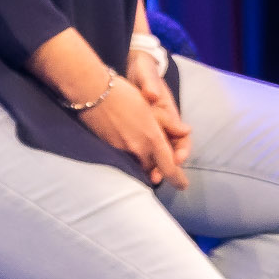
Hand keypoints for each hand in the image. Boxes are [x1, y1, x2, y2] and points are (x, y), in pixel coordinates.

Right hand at [33, 27, 184, 185]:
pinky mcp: (108, 149)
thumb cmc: (124, 94)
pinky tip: (130, 151)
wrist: (92, 93)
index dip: (178, 179)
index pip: (169, 167)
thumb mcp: (151, 106)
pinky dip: (131, 160)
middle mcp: (138, 149)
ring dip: (145, 166)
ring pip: (138, 166)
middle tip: (162, 171)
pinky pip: (125, 161)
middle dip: (159, 171)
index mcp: (152, 139)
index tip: (183, 185)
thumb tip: (186, 131)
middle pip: (153, 170)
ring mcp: (121, 151)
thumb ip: (170, 122)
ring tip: (147, 162)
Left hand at [126, 37, 195, 178]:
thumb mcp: (148, 79)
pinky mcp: (141, 128)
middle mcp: (164, 124)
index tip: (178, 160)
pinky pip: (145, 147)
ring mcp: (153, 127)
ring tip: (149, 177)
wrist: (135, 67)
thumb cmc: (144, 73)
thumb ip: (151, 87)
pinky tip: (136, 167)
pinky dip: (143, 158)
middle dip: (167, 166)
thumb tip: (154, 95)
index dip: (181, 150)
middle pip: (170, 150)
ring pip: (158, 151)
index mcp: (170, 114)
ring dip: (155, 165)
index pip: (181, 137)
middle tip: (158, 177)